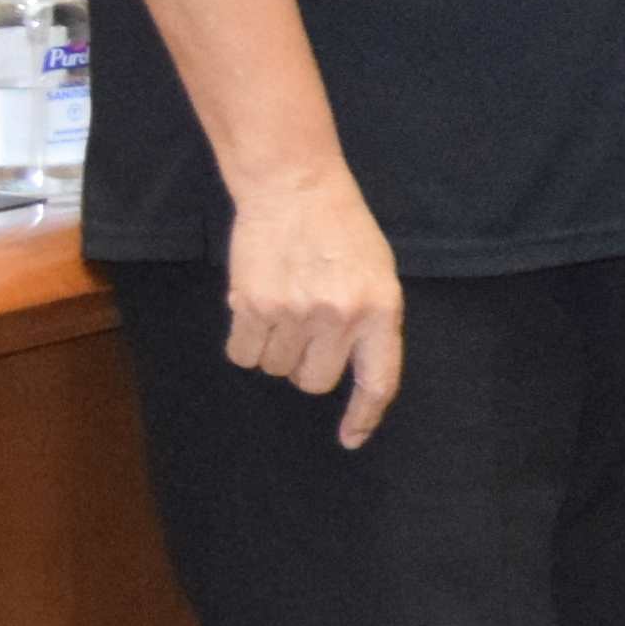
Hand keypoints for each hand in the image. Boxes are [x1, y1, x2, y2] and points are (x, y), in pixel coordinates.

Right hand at [221, 162, 407, 448]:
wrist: (295, 186)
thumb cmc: (341, 230)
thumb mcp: (377, 274)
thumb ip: (370, 323)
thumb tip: (352, 374)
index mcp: (381, 310)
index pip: (378, 382)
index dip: (364, 417)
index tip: (350, 439)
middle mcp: (341, 317)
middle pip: (314, 382)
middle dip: (306, 364)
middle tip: (305, 327)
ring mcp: (296, 312)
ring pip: (276, 369)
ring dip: (274, 348)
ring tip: (283, 304)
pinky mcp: (254, 305)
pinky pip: (243, 355)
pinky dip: (245, 341)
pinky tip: (255, 307)